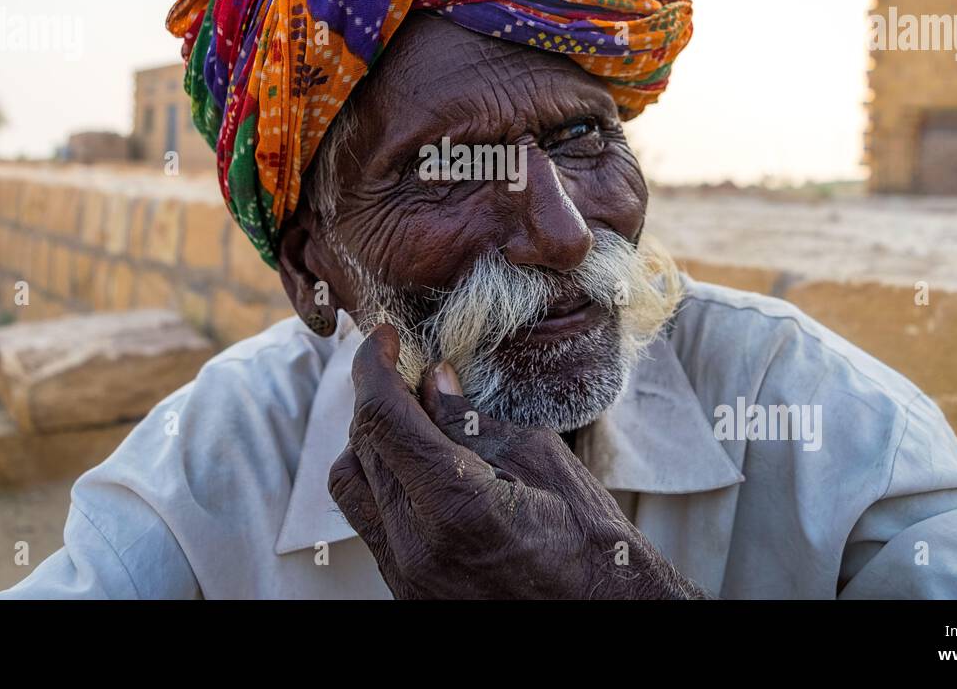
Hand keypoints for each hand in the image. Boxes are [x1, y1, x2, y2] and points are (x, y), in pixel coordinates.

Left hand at [327, 324, 709, 598]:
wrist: (605, 620)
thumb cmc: (593, 545)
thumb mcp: (544, 461)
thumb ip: (475, 420)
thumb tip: (432, 381)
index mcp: (456, 506)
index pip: (383, 420)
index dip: (375, 367)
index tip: (385, 337)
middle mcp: (417, 546)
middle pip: (361, 448)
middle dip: (376, 398)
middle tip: (409, 371)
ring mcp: (407, 576)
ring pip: (352, 487)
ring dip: (370, 441)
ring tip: (412, 420)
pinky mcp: (406, 591)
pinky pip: (369, 523)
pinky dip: (380, 481)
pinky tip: (418, 466)